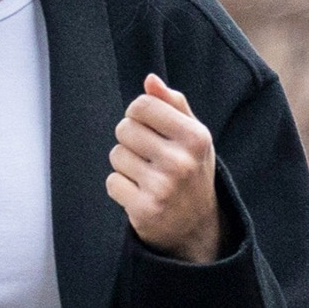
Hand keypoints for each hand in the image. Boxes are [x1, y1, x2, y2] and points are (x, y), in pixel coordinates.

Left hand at [106, 73, 222, 263]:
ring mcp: (163, 187)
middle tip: (148, 156)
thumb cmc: (191, 171)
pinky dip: (121, 188)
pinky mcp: (145, 209)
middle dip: (130, 140)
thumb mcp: (193, 137)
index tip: (147, 126)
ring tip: (146, 176)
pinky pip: (112, 182)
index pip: (143, 105)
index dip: (137, 113)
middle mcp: (181, 161)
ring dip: (125, 165)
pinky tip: (140, 194)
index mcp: (195, 137)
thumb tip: (149, 80)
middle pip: (124, 128)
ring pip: (116, 155)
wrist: (197, 228)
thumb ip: (173, 104)